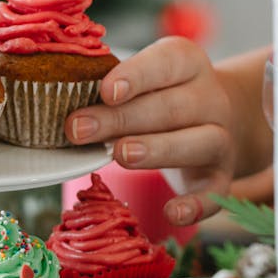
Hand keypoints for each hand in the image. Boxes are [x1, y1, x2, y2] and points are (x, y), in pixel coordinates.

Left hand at [65, 37, 239, 226]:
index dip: (136, 76)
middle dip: (122, 119)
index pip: (165, 63)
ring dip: (158, 150)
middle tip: (79, 130)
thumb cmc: (160, 95)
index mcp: (186, 63)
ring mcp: (221, 138)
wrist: (216, 117)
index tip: (105, 90)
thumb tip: (56, 101)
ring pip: (200, 142)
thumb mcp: (142, 79)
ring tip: (120, 156)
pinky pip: (216, 192)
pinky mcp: (222, 176)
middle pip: (170, 108)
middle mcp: (210, 98)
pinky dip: (197, 205)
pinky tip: (172, 214)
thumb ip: (111, 87)